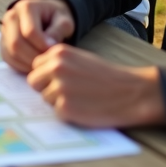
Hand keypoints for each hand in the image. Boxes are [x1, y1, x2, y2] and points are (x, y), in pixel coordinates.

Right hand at [0, 0, 76, 72]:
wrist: (46, 17)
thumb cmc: (56, 19)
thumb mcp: (64, 20)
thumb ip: (59, 31)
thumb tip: (49, 45)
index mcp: (26, 7)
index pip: (30, 32)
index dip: (42, 45)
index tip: (54, 52)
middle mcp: (11, 16)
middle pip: (17, 43)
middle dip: (34, 56)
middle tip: (48, 62)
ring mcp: (4, 30)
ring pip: (11, 52)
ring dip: (28, 63)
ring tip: (43, 64)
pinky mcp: (2, 42)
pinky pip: (9, 58)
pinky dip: (21, 66)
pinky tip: (35, 65)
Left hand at [26, 44, 165, 127]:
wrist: (131, 92)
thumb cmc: (106, 76)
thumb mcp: (80, 58)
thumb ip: (58, 63)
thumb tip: (37, 74)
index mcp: (59, 53)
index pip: (35, 66)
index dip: (47, 75)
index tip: (61, 79)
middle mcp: (56, 68)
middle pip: (34, 82)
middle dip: (46, 88)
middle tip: (68, 91)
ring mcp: (59, 88)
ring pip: (45, 98)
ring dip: (58, 101)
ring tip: (81, 98)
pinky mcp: (65, 107)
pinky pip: (56, 112)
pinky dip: (67, 113)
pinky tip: (84, 107)